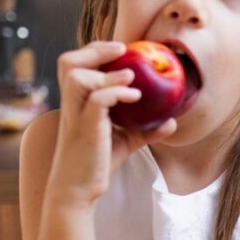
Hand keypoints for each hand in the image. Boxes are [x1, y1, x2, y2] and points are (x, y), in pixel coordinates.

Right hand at [50, 41, 176, 204]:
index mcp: (76, 101)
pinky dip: (116, 92)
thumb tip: (172, 121)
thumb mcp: (125, 141)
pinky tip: (135, 96)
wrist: (78, 191)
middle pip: (67, 62)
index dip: (94, 51)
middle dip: (94, 50)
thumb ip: (145, 129)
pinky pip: (96, 100)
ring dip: (106, 71)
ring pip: (77, 77)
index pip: (75, 64)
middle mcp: (71, 104)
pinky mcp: (84, 128)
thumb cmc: (97, 163)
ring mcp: (75, 115)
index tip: (120, 49)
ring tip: (130, 75)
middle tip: (122, 50)